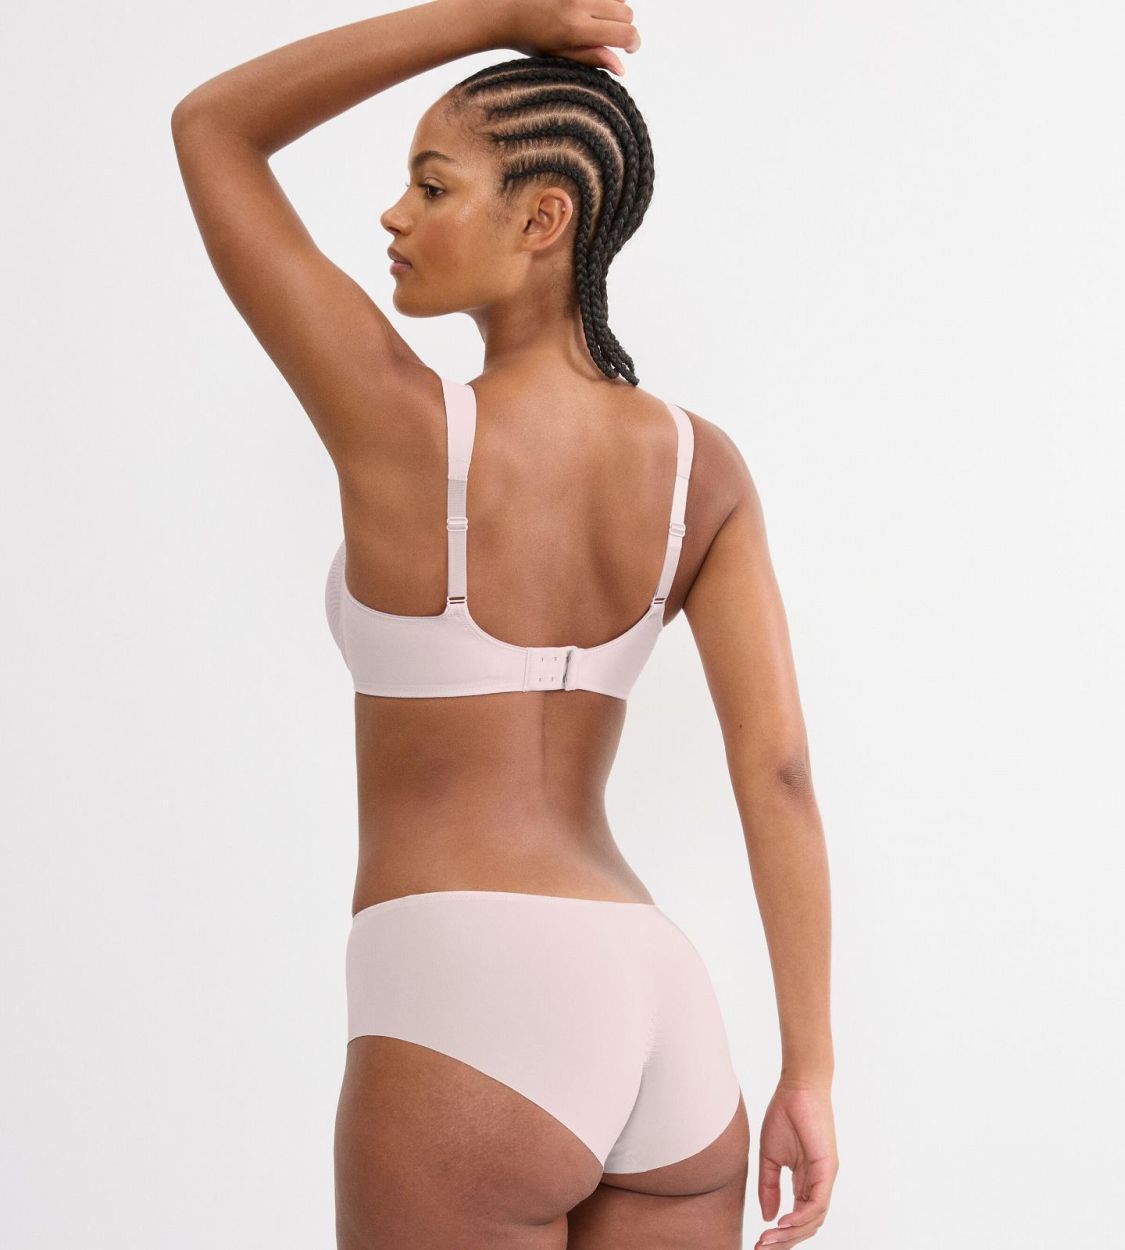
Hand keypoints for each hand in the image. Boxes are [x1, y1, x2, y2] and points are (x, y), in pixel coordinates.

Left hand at [486, 0, 640, 75]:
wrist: (503, 8)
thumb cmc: (531, 38)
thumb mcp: (559, 55)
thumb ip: (591, 58)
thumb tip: (622, 68)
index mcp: (576, 30)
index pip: (624, 33)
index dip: (634, 42)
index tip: (630, 48)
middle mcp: (578, 4)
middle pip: (626, 12)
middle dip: (623, 25)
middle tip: (609, 34)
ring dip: (613, 7)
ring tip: (595, 18)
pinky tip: (589, 6)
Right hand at [754, 1077, 838, 1247]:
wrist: (797, 1087)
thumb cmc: (785, 1115)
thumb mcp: (770, 1156)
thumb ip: (769, 1186)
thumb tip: (768, 1216)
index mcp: (806, 1181)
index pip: (798, 1218)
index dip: (780, 1234)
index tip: (759, 1242)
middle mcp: (818, 1183)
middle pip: (806, 1224)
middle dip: (784, 1240)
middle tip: (762, 1247)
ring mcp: (825, 1177)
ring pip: (813, 1219)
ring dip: (790, 1233)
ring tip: (769, 1239)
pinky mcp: (827, 1168)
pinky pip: (817, 1202)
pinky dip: (802, 1216)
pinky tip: (784, 1223)